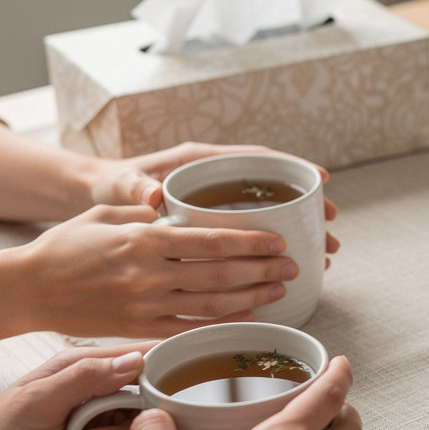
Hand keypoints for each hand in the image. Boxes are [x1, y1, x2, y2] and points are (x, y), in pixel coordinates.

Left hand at [0, 346, 148, 429]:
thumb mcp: (38, 400)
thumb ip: (86, 376)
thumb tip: (135, 359)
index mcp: (83, 370)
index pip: (135, 356)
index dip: (159, 366)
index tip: (177, 380)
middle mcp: (97, 396)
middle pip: (147, 399)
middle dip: (134, 418)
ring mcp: (101, 428)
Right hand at [4, 205, 298, 338]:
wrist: (29, 289)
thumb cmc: (68, 244)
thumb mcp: (105, 213)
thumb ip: (145, 207)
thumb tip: (175, 198)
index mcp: (143, 239)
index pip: (209, 241)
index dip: (249, 242)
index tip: (277, 240)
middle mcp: (148, 274)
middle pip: (220, 274)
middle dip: (262, 269)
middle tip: (293, 265)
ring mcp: (145, 305)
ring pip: (212, 303)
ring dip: (252, 296)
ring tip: (280, 287)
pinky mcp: (139, 329)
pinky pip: (189, 328)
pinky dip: (223, 323)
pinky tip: (249, 316)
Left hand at [88, 142, 340, 262]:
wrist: (95, 199)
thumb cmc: (108, 187)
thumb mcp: (118, 186)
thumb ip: (133, 188)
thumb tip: (154, 195)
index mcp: (199, 163)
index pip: (255, 159)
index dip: (290, 167)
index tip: (321, 179)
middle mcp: (215, 180)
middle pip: (272, 192)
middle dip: (306, 210)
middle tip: (332, 228)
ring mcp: (218, 204)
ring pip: (268, 216)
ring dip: (297, 235)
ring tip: (324, 255)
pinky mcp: (214, 227)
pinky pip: (252, 236)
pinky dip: (274, 252)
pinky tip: (289, 270)